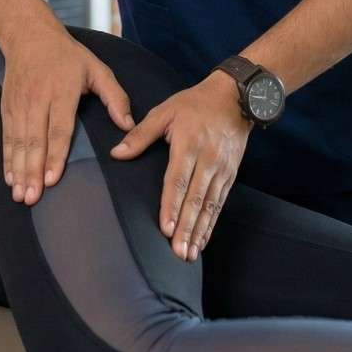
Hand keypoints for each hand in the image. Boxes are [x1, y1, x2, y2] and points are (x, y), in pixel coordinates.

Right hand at [0, 26, 133, 205]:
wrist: (29, 35)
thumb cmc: (68, 56)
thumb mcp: (97, 69)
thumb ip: (115, 97)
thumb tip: (129, 125)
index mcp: (62, 91)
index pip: (58, 129)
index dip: (55, 155)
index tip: (52, 179)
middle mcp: (38, 99)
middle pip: (34, 140)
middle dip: (32, 171)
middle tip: (33, 197)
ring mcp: (20, 104)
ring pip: (18, 142)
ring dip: (18, 170)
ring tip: (21, 194)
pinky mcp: (7, 107)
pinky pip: (7, 137)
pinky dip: (7, 159)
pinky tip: (10, 178)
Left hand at [110, 72, 250, 260]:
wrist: (235, 97)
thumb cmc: (195, 104)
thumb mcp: (165, 111)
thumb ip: (140, 134)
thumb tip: (116, 153)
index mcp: (189, 144)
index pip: (178, 180)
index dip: (172, 205)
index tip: (166, 228)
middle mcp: (208, 160)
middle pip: (195, 198)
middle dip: (186, 227)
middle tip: (178, 252)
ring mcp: (221, 169)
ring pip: (209, 205)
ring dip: (199, 231)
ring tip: (189, 254)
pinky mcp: (230, 175)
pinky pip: (220, 203)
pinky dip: (211, 224)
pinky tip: (203, 240)